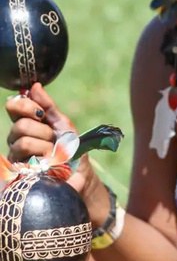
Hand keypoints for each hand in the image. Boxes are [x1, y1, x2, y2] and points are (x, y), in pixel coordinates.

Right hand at [6, 83, 98, 197]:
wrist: (79, 174)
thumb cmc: (71, 149)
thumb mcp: (64, 125)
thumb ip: (48, 106)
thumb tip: (34, 85)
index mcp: (28, 124)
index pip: (14, 107)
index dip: (25, 106)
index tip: (41, 113)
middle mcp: (17, 139)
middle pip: (21, 125)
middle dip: (44, 131)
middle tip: (54, 140)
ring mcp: (16, 156)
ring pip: (23, 142)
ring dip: (45, 146)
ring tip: (53, 154)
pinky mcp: (17, 173)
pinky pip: (25, 160)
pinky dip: (42, 159)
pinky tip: (48, 163)